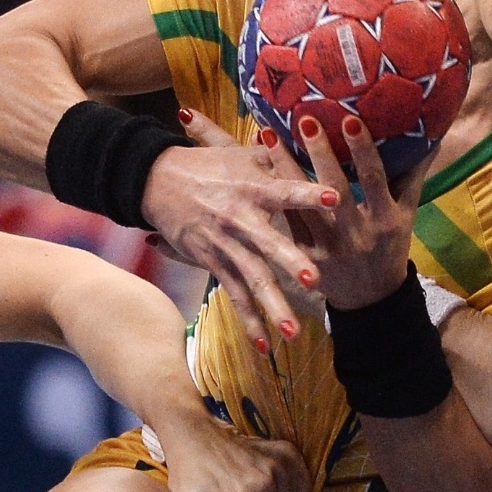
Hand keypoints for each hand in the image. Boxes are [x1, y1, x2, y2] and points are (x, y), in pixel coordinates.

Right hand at [144, 110, 336, 351]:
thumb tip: (311, 145)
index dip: (309, 193)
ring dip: (271, 306)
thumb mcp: (239, 153)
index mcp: (252, 188)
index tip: (335, 197)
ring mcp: (226, 245)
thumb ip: (276, 157)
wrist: (156, 181)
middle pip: (268, 244)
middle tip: (314, 280)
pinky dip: (248, 320)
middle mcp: (240, 219)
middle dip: (290, 262)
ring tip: (292, 333)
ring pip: (252, 278)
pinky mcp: (213, 263)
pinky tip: (264, 346)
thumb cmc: (205, 164)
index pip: (286, 190)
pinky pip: (234, 295)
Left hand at [275, 114, 425, 310]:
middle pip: (333, 189)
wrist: (370, 299)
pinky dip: (272, 193)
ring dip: (282, 166)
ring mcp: (326, 246)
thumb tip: (430, 136)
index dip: (362, 151)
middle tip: (304, 119)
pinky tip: (257, 167)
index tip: (350, 120)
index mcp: (385, 220)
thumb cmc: (389, 246)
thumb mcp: (407, 215)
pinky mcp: (303, 256)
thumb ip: (413, 176)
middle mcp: (355, 233)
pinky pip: (286, 219)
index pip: (373, 180)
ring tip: (267, 133)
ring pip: (301, 202)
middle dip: (318, 153)